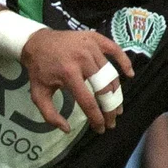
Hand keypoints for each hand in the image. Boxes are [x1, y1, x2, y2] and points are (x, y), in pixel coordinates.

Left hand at [19, 29, 133, 133]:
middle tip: (112, 121)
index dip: (97, 118)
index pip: (88, 101)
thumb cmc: (39, 70)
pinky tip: (130, 75)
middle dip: (110, 109)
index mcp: (68, 73)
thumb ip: (50, 115)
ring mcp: (90, 46)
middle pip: (104, 89)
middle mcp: (82, 58)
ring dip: (117, 93)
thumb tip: (67, 129)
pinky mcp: (95, 38)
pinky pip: (115, 49)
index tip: (101, 128)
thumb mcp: (38, 94)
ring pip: (110, 74)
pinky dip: (124, 62)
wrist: (37, 42)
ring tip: (117, 107)